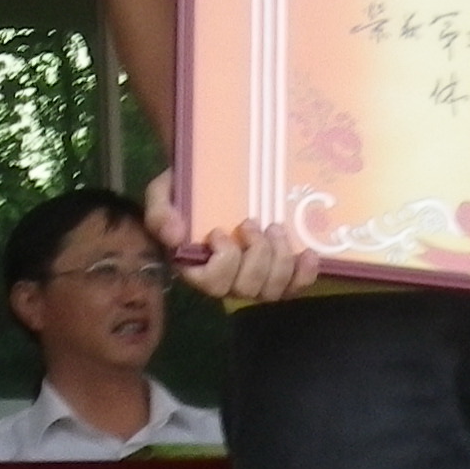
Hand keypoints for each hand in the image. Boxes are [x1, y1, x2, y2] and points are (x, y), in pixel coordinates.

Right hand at [146, 168, 321, 301]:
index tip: (219, 231)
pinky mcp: (278, 273)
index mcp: (195, 266)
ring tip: (276, 228)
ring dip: (280, 259)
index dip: (224, 261)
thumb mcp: (163, 193)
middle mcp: (226, 280)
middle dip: (257, 255)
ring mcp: (254, 278)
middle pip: (247, 289)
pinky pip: (295, 287)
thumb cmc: (185, 189)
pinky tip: (309, 254)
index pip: (212, 283)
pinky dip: (304, 274)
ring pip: (272, 291)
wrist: (212, 177)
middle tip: (254, 222)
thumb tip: (175, 236)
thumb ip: (160, 213)